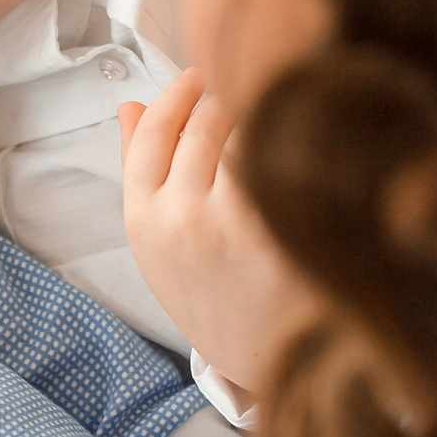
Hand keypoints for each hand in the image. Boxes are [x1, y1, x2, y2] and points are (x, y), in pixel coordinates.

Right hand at [119, 68, 317, 395]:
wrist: (273, 361)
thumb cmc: (217, 300)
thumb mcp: (161, 246)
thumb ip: (142, 174)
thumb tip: (130, 106)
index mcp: (144, 224)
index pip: (150, 135)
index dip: (175, 96)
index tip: (196, 75)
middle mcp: (180, 220)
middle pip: (201, 124)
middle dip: (227, 97)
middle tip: (250, 92)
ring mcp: (229, 222)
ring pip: (246, 134)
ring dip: (264, 117)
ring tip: (280, 126)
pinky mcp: (279, 225)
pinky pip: (282, 157)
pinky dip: (294, 144)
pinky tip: (306, 153)